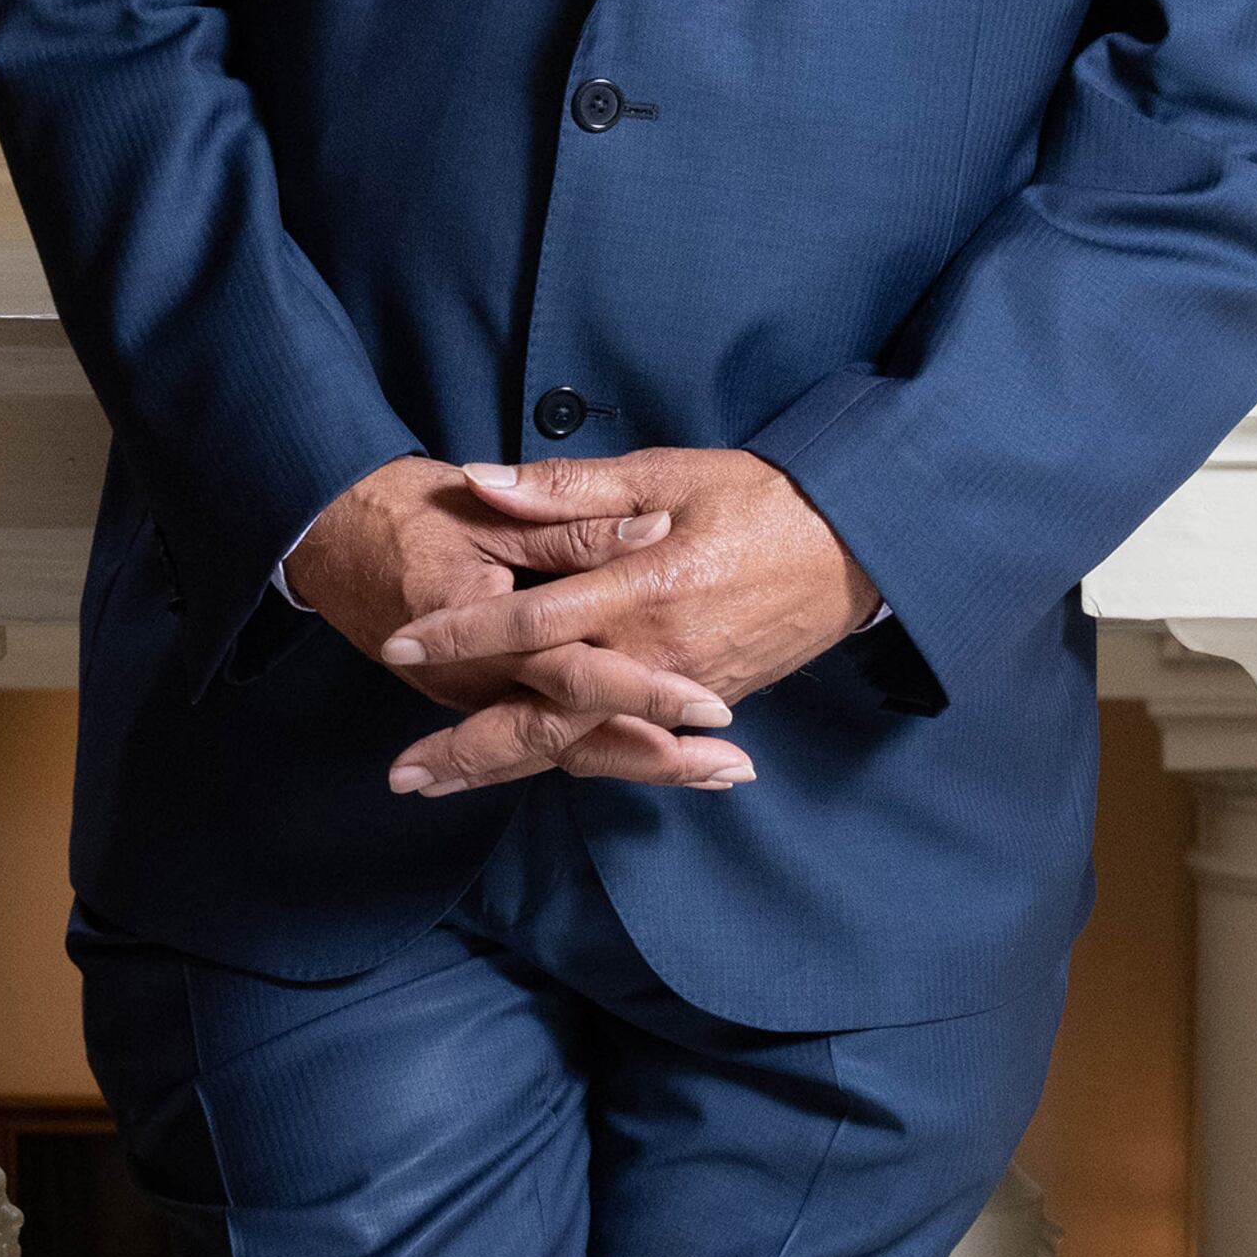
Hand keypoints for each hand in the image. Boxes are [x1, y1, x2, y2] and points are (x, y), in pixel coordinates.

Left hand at [375, 446, 878, 801]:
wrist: (858, 544)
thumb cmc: (761, 497)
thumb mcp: (666, 473)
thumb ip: (569, 488)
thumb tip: (483, 482)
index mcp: (638, 589)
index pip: (528, 623)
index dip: (459, 635)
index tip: (399, 644)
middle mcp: (653, 656)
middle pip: (544, 719)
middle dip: (468, 749)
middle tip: (403, 775)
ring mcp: (681, 690)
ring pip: (581, 746)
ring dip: (508, 769)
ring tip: (447, 783)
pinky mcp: (707, 703)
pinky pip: (631, 748)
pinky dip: (580, 767)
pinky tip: (535, 774)